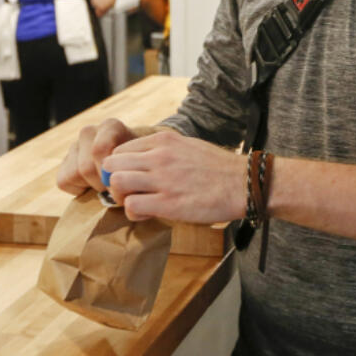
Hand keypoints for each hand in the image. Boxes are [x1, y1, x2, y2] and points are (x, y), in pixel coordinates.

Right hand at [56, 118, 137, 194]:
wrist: (135, 158)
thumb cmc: (141, 162)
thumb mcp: (144, 161)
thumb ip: (135, 169)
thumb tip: (120, 185)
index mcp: (110, 127)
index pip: (99, 150)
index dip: (108, 172)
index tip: (122, 181)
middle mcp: (89, 132)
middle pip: (86, 167)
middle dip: (102, 183)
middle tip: (117, 188)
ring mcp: (75, 146)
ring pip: (74, 174)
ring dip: (92, 186)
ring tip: (108, 185)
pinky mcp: (65, 161)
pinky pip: (64, 181)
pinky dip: (79, 190)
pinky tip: (94, 185)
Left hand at [102, 131, 246, 223]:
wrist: (244, 183)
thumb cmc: (218, 168)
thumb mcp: (188, 146)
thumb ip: (164, 151)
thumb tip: (143, 161)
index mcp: (163, 141)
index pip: (120, 149)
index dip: (119, 166)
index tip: (129, 177)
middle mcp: (159, 157)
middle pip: (112, 164)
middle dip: (114, 180)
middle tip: (126, 192)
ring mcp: (163, 180)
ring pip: (117, 183)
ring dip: (120, 197)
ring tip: (135, 202)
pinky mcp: (168, 203)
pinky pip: (132, 206)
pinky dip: (133, 212)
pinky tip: (147, 213)